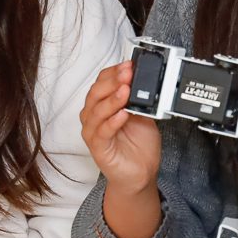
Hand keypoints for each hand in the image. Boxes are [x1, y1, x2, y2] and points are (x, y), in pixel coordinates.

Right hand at [80, 61, 161, 196]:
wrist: (141, 173)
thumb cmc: (138, 144)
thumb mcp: (143, 114)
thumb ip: (140, 99)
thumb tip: (143, 80)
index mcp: (102, 105)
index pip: (101, 82)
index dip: (114, 72)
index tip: (129, 64)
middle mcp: (94, 117)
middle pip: (96, 94)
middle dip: (113, 81)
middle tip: (128, 74)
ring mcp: (94, 133)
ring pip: (96, 111)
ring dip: (112, 99)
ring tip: (125, 91)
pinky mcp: (98, 148)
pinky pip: (102, 133)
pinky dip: (112, 122)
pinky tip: (123, 114)